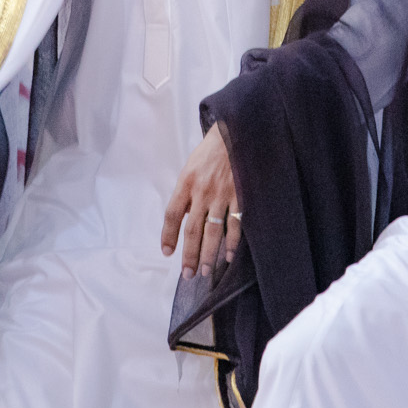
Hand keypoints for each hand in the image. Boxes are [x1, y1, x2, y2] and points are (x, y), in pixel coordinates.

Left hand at [162, 122, 240, 278]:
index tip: (167, 252)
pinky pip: (235, 224)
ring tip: (206, 271)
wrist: (236, 132)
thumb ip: (187, 192)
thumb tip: (183, 218)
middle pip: (192, 230)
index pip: (172, 214)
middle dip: (189, 255)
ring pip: (213, 232)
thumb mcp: (191, 166)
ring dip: (208, 254)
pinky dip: (231, 242)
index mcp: (186, 182)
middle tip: (188, 274)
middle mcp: (202, 191)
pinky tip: (228, 256)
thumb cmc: (211, 151)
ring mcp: (222, 194)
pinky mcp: (240, 195)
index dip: (168, 235)